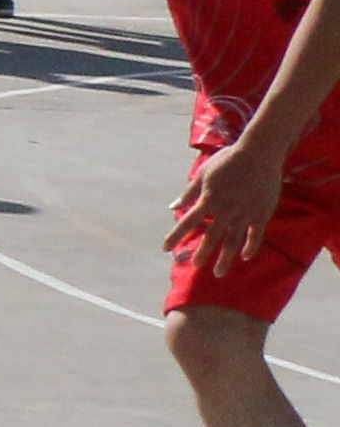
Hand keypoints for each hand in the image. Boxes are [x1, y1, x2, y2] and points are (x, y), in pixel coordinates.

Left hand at [181, 133, 299, 272]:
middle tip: (196, 265)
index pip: (187, 222)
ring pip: (233, 241)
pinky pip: (256, 235)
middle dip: (202, 253)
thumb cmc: (228, 160)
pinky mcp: (262, 213)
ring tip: (218, 272)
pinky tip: (245, 257)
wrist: (259, 153)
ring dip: (225, 258)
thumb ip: (189, 193)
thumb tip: (172, 207)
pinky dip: (250, 246)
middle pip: (211, 237)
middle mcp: (225, 210)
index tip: (164, 248)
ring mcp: (245, 213)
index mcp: (208, 199)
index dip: (175, 236)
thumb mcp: (204, 174)